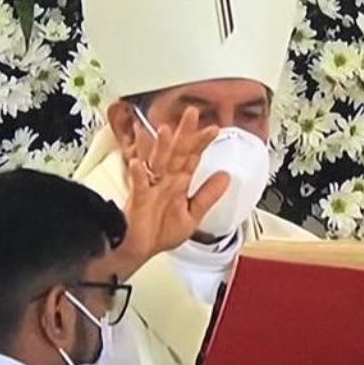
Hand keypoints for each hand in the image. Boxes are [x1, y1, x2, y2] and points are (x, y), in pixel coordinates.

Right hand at [113, 107, 228, 277]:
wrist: (139, 250)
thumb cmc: (160, 232)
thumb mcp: (193, 215)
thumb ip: (208, 195)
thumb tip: (225, 177)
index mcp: (178, 183)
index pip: (192, 158)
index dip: (202, 143)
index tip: (214, 129)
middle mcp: (165, 181)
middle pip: (176, 153)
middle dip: (184, 133)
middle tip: (191, 114)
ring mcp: (150, 188)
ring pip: (157, 163)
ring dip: (160, 147)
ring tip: (165, 130)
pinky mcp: (137, 200)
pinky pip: (137, 186)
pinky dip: (137, 175)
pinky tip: (138, 165)